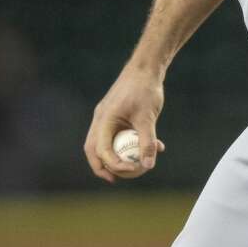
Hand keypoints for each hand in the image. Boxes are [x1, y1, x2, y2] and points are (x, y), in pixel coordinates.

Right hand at [83, 65, 167, 182]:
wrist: (146, 68)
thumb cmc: (145, 89)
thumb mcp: (148, 117)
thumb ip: (147, 141)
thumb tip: (149, 165)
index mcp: (104, 119)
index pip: (101, 149)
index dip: (113, 164)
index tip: (130, 170)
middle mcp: (101, 118)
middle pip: (94, 148)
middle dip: (102, 165)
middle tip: (114, 179)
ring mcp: (107, 115)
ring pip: (105, 141)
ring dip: (115, 155)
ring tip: (129, 169)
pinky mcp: (116, 114)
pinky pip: (117, 133)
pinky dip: (128, 142)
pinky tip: (152, 146)